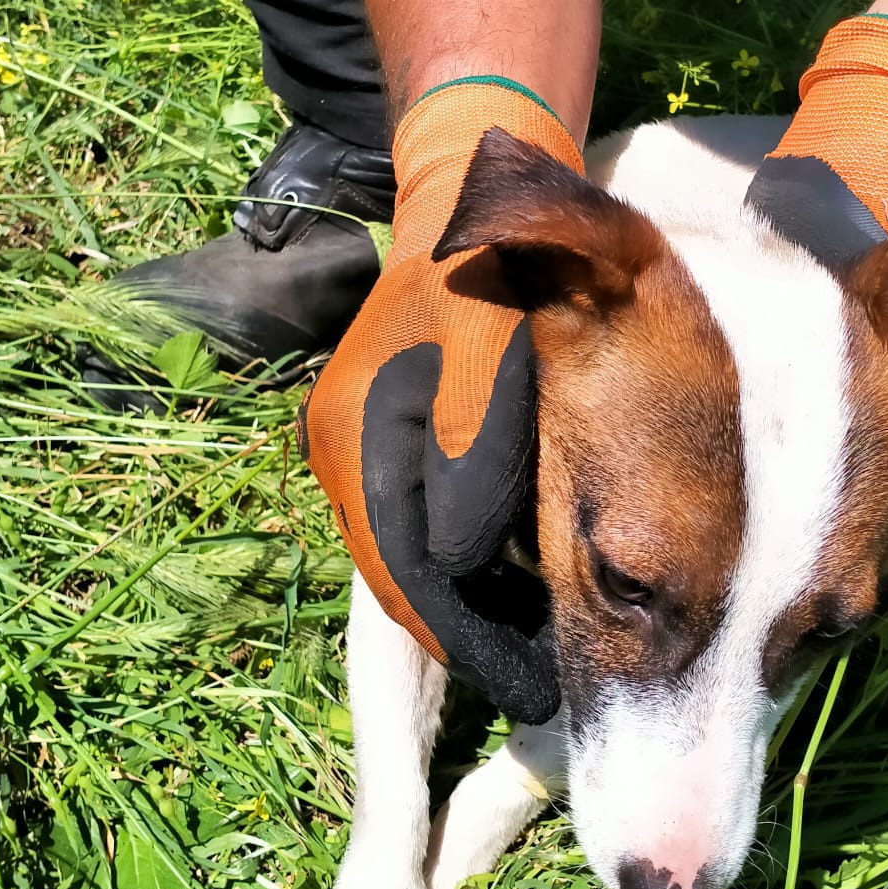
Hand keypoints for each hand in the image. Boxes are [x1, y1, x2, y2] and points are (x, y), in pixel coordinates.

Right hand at [302, 80, 582, 723]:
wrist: (467, 201)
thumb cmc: (486, 275)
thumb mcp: (487, 354)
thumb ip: (476, 450)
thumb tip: (463, 556)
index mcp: (357, 442)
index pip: (402, 576)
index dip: (463, 639)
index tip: (524, 687)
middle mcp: (349, 457)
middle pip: (402, 578)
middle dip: (465, 635)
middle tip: (539, 686)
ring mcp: (368, 449)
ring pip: (415, 558)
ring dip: (468, 605)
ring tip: (537, 653)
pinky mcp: (397, 439)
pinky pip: (428, 524)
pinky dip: (470, 563)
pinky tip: (524, 584)